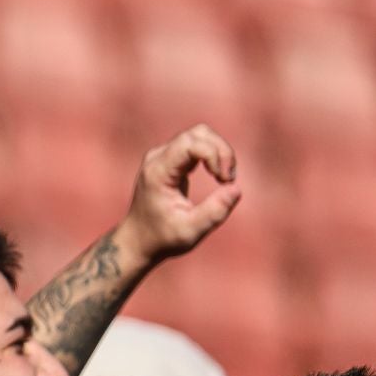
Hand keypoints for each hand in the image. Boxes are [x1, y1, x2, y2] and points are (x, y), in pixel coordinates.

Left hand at [117, 124, 240, 266]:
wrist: (139, 240)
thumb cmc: (163, 238)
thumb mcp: (190, 231)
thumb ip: (214, 212)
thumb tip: (236, 188)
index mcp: (157, 173)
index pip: (190, 144)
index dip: (214, 155)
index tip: (224, 180)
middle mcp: (157, 159)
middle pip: (197, 134)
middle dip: (221, 151)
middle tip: (228, 179)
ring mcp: (162, 157)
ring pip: (199, 135)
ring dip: (219, 152)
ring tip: (224, 178)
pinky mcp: (170, 160)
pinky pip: (197, 144)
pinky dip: (213, 155)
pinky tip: (217, 176)